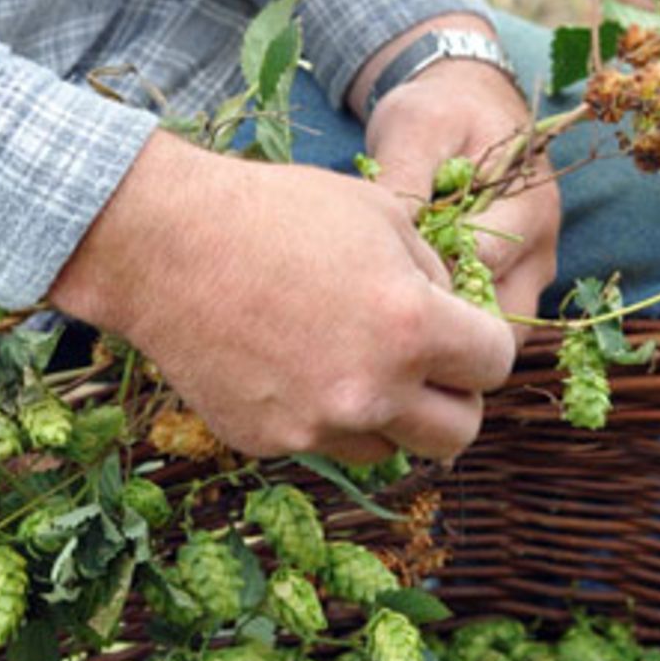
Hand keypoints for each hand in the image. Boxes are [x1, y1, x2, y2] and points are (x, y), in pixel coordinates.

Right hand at [48, 128, 516, 462]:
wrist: (163, 246)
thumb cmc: (274, 212)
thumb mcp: (379, 213)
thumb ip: (432, 273)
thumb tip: (453, 313)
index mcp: (413, 328)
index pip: (495, 365)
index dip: (483, 343)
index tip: (461, 332)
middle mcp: (371, 392)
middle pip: (458, 435)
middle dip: (454, 401)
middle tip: (427, 370)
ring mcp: (315, 426)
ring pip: (389, 448)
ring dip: (386, 415)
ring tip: (348, 362)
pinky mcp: (267, 442)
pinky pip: (320, 442)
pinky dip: (320, 414)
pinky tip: (289, 363)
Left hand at [364, 57, 559, 333]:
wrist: (466, 104)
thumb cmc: (439, 112)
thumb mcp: (415, 125)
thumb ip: (405, 175)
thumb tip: (387, 235)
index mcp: (529, 205)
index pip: (482, 264)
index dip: (426, 277)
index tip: (373, 276)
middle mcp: (540, 250)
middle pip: (499, 320)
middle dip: (440, 325)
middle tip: (376, 317)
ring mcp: (529, 277)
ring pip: (496, 338)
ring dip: (446, 338)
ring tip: (387, 325)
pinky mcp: (509, 290)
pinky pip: (486, 334)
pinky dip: (449, 336)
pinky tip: (401, 322)